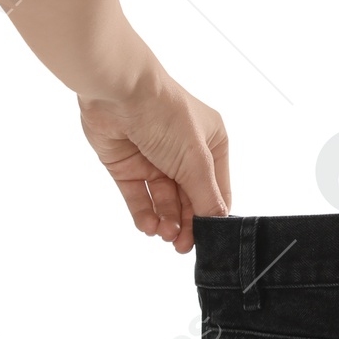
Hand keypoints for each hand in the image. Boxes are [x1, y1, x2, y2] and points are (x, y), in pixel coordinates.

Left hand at [78, 68, 229, 254]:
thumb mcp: (196, 159)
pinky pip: (138, 197)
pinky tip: (149, 226)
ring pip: (164, 201)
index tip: (209, 241)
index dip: (212, 215)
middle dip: (187, 223)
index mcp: (212, 144)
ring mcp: (155, 160)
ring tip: (164, 235)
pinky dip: (144, 213)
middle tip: (182, 247)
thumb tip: (220, 223)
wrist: (118, 92)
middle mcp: (185, 152)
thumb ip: (206, 196)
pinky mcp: (127, 165)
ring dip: (166, 220)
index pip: (216, 189)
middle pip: (189, 198)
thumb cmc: (166, 114)